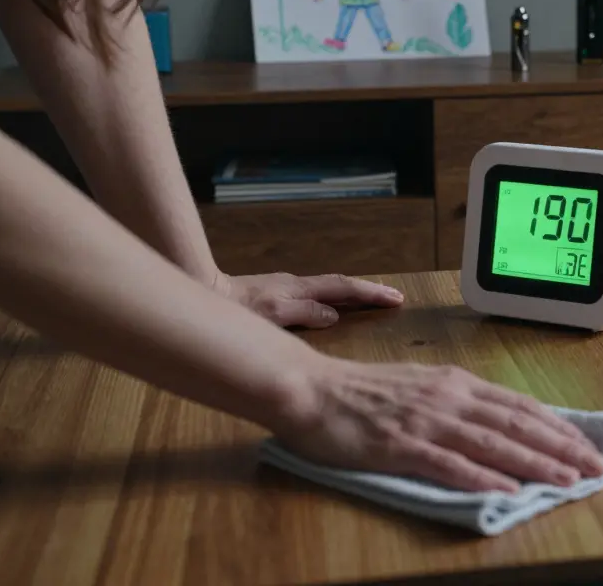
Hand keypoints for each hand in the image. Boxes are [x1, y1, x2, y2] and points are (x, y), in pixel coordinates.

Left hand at [214, 272, 402, 327]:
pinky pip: (317, 296)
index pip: (344, 288)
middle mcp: (298, 286)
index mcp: (301, 289)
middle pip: (342, 286)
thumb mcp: (273, 314)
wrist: (205, 291)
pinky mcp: (277, 296)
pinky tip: (335, 308)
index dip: (371, 294)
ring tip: (373, 302)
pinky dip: (335, 300)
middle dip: (369, 292)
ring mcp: (288, 290)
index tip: (396, 298)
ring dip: (354, 295)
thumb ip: (304, 313)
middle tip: (395, 298)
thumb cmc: (238, 308)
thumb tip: (334, 315)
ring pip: (330, 290)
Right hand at [279, 359, 602, 491]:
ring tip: (570, 479)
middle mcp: (450, 398)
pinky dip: (484, 477)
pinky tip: (509, 489)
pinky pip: (451, 464)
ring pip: (495, 443)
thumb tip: (499, 421)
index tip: (587, 443)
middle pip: (518, 423)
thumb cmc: (363, 391)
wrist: (311, 389)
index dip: (558, 425)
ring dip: (537, 462)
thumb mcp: (421, 385)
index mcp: (456, 382)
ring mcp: (428, 421)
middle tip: (597, 466)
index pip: (519, 405)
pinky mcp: (402, 446)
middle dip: (562, 446)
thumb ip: (459, 402)